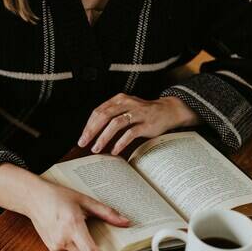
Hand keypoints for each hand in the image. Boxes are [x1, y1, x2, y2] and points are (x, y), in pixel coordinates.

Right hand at [0, 164, 129, 250]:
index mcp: (72, 226)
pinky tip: (76, 233)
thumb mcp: (85, 200)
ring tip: (92, 236)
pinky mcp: (53, 248)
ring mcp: (56, 246)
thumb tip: (125, 222)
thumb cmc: (57, 196)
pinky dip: (79, 247)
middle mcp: (63, 239)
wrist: (33, 198)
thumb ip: (106, 212)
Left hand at [78, 93, 198, 154]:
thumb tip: (92, 131)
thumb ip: (112, 115)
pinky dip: (120, 142)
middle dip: (92, 131)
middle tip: (84, 143)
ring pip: (116, 124)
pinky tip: (114, 150)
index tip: (82, 137)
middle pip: (104, 116)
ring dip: (104, 137)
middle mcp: (127, 104)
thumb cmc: (143, 112)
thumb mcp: (126, 108)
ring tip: (96, 148)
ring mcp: (138, 113)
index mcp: (119, 99)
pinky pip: (130, 133)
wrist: (168, 110)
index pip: (99, 111)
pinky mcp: (146, 124)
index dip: (89, 125)